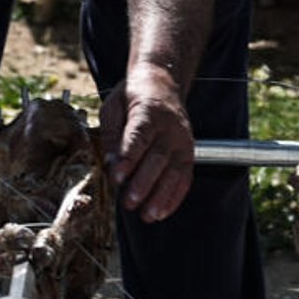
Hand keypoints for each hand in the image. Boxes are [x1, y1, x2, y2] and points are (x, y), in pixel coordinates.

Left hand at [100, 64, 194, 222]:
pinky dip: (175, 196)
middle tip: (129, 202)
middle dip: (144, 182)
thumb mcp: (113, 107)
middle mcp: (169, 127)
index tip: (117, 177)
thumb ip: (111, 135)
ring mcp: (182, 140)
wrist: (163, 83)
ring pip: (174, 170)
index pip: (139, 137)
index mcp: (147, 111)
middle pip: (158, 157)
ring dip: (161, 195)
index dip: (129, 158)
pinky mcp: (189, 151)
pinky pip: (185, 176)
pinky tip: (163, 211)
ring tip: (147, 215)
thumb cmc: (133, 97)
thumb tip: (109, 164)